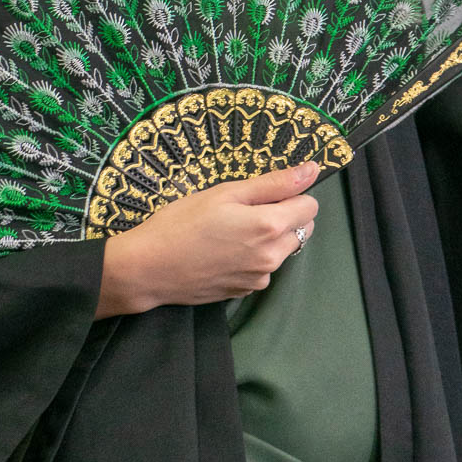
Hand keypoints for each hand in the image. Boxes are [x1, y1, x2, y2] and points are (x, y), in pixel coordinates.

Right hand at [94, 162, 320, 318]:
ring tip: (231, 231)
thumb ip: (274, 183)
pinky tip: (224, 251)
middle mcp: (272, 256)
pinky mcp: (246, 291)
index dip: (290, 194)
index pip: (310, 206)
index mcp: (269, 226)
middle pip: (303, 229)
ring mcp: (260, 278)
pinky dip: (254, 257)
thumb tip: (312, 170)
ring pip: (284, 249)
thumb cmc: (181, 222)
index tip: (263, 193)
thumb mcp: (226, 193)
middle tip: (246, 210)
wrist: (149, 268)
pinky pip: (264, 267)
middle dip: (285, 216)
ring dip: (270, 238)